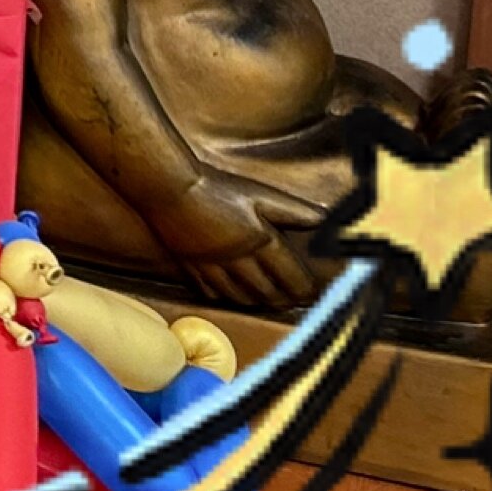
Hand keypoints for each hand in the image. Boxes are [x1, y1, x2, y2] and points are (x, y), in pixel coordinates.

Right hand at [167, 176, 318, 308]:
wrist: (166, 188)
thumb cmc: (213, 187)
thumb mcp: (258, 194)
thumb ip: (293, 210)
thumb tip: (325, 220)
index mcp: (259, 242)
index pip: (291, 278)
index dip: (306, 290)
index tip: (313, 294)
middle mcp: (238, 261)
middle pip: (268, 293)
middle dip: (285, 300)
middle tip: (294, 302)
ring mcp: (213, 268)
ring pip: (241, 298)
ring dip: (258, 303)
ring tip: (268, 301)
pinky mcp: (191, 268)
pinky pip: (212, 293)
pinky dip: (225, 298)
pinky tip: (231, 294)